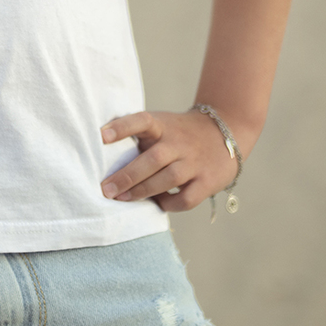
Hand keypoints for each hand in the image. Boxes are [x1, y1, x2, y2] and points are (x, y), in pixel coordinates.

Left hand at [100, 109, 242, 212]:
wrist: (224, 132)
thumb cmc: (178, 134)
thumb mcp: (160, 125)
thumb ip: (138, 137)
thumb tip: (101, 155)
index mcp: (163, 125)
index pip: (142, 121)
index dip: (122, 127)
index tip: (101, 135)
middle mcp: (178, 143)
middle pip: (152, 159)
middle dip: (127, 176)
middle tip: (106, 189)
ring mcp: (194, 162)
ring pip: (167, 179)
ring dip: (143, 191)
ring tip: (121, 199)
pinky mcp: (207, 181)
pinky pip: (186, 198)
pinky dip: (169, 204)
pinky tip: (157, 204)